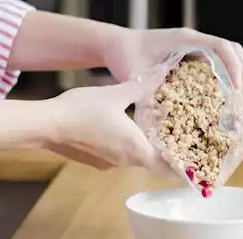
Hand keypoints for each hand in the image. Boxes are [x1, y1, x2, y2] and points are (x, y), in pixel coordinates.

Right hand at [45, 80, 175, 175]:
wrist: (49, 124)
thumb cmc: (83, 109)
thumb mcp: (115, 93)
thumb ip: (139, 87)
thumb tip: (158, 75)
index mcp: (135, 147)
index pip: (166, 167)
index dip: (180, 168)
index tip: (192, 165)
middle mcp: (124, 160)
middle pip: (152, 161)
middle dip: (163, 152)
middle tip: (175, 138)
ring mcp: (108, 162)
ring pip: (134, 157)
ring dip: (143, 147)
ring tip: (151, 130)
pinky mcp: (95, 160)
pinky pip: (118, 155)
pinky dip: (126, 145)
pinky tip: (122, 128)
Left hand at [101, 27, 242, 93]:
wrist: (116, 46)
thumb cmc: (125, 58)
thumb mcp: (136, 76)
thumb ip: (147, 94)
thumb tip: (161, 124)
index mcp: (186, 39)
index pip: (221, 46)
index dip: (234, 66)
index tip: (239, 89)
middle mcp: (195, 40)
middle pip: (233, 50)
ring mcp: (196, 47)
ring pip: (231, 55)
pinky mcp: (194, 56)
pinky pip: (221, 61)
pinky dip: (235, 73)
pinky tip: (242, 91)